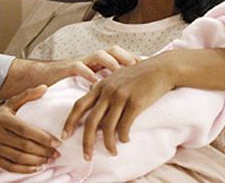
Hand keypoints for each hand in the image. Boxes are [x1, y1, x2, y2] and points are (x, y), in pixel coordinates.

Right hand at [0, 46, 137, 99]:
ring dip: (110, 62)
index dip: (133, 58)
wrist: (41, 77)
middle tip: (139, 66)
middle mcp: (90, 60)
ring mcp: (79, 62)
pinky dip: (87, 73)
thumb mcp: (89, 83)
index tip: (148, 65)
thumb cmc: (67, 82)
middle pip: (112, 50)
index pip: (118, 55)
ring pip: (98, 55)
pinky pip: (78, 67)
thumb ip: (104, 87)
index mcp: (98, 63)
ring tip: (122, 72)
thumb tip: (125, 96)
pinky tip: (96, 81)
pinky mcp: (66, 69)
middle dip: (126, 57)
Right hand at [0, 85, 60, 173]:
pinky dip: (25, 169)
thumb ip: (27, 95)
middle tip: (57, 152)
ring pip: (18, 157)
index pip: (24, 129)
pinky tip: (37, 167)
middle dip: (42, 150)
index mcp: (2, 118)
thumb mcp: (11, 103)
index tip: (57, 141)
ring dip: (37, 160)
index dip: (41, 136)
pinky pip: (10, 167)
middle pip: (23, 145)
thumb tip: (45, 87)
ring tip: (50, 159)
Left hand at [62, 51, 177, 160]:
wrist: (160, 68)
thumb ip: (103, 88)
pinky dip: (123, 137)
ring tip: (112, 151)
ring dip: (108, 144)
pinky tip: (126, 139)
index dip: (70, 121)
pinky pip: (125, 127)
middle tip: (86, 156)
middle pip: (91, 121)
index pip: (79, 105)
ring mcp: (121, 96)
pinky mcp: (135, 103)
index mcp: (100, 85)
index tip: (64, 136)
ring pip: (108, 128)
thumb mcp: (115, 77)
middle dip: (86, 141)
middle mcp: (107, 91)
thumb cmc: (138, 74)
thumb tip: (93, 102)